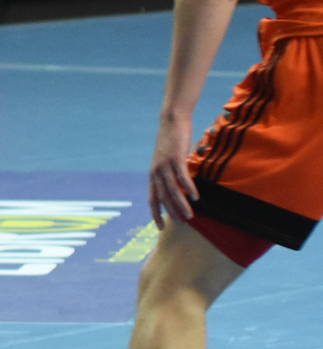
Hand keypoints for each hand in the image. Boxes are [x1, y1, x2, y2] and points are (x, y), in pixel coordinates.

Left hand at [149, 113, 197, 227]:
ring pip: (172, 190)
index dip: (155, 214)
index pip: (152, 199)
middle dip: (171, 213)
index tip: (159, 228)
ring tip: (190, 216)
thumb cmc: (172, 142)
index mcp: (153, 175)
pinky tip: (196, 197)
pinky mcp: (175, 158)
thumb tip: (182, 187)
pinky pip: (182, 176)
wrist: (171, 121)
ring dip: (181, 204)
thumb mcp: (169, 161)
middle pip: (163, 197)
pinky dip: (189, 187)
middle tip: (180, 224)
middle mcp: (156, 172)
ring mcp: (165, 165)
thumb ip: (172, 174)